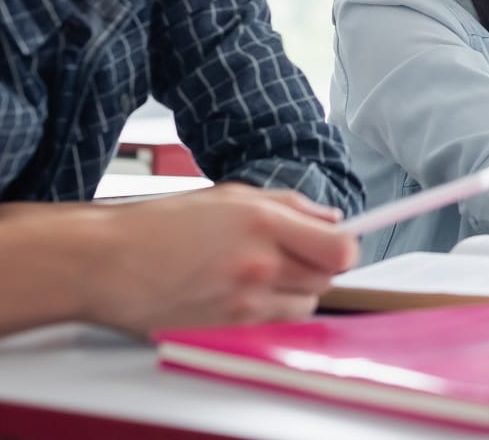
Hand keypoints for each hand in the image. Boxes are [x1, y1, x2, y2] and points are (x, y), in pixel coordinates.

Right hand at [81, 183, 357, 335]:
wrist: (105, 263)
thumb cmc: (158, 226)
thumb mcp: (230, 196)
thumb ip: (290, 206)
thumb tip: (333, 218)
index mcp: (263, 223)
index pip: (341, 248)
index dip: (346, 246)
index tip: (339, 244)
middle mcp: (259, 264)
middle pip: (328, 277)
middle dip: (318, 265)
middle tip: (293, 255)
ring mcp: (244, 301)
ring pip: (306, 305)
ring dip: (297, 291)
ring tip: (263, 275)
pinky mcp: (228, 329)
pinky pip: (276, 325)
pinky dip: (272, 312)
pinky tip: (244, 294)